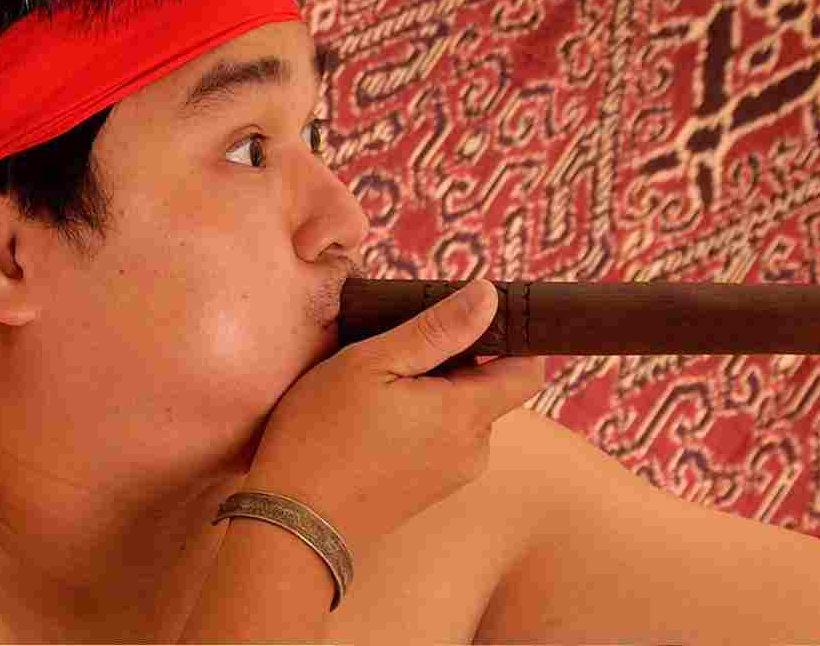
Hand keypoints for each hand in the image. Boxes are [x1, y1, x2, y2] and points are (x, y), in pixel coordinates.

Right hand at [243, 278, 545, 554]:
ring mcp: (452, 474)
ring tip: (377, 389)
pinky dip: (419, 419)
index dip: (509, 338)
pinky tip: (374, 419)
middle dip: (455, 362)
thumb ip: (436, 329)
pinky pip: (443, 438)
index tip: (466, 322)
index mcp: (466, 415)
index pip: (528, 371)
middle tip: (397, 354)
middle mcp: (472, 450)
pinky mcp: (430, 489)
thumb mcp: (372, 362)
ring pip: (463, 411)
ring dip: (433, 391)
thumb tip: (488, 295)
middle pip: (490, 388)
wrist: (291, 523)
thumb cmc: (322, 436)